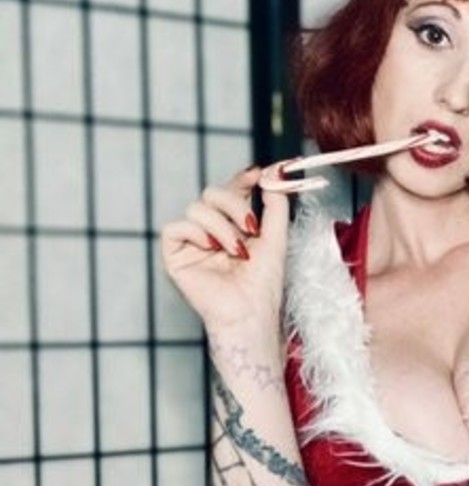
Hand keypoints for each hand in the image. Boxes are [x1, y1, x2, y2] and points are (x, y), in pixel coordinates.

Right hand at [160, 165, 289, 332]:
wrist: (250, 311)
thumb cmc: (263, 283)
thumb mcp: (276, 237)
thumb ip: (276, 205)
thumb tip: (274, 173)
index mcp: (235, 225)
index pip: (233, 190)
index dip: (242, 178)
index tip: (258, 174)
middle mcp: (212, 230)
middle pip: (212, 192)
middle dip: (234, 204)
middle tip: (251, 226)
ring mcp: (193, 242)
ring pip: (196, 208)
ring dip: (222, 227)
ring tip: (237, 252)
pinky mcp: (175, 256)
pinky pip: (175, 227)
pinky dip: (195, 233)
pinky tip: (211, 248)